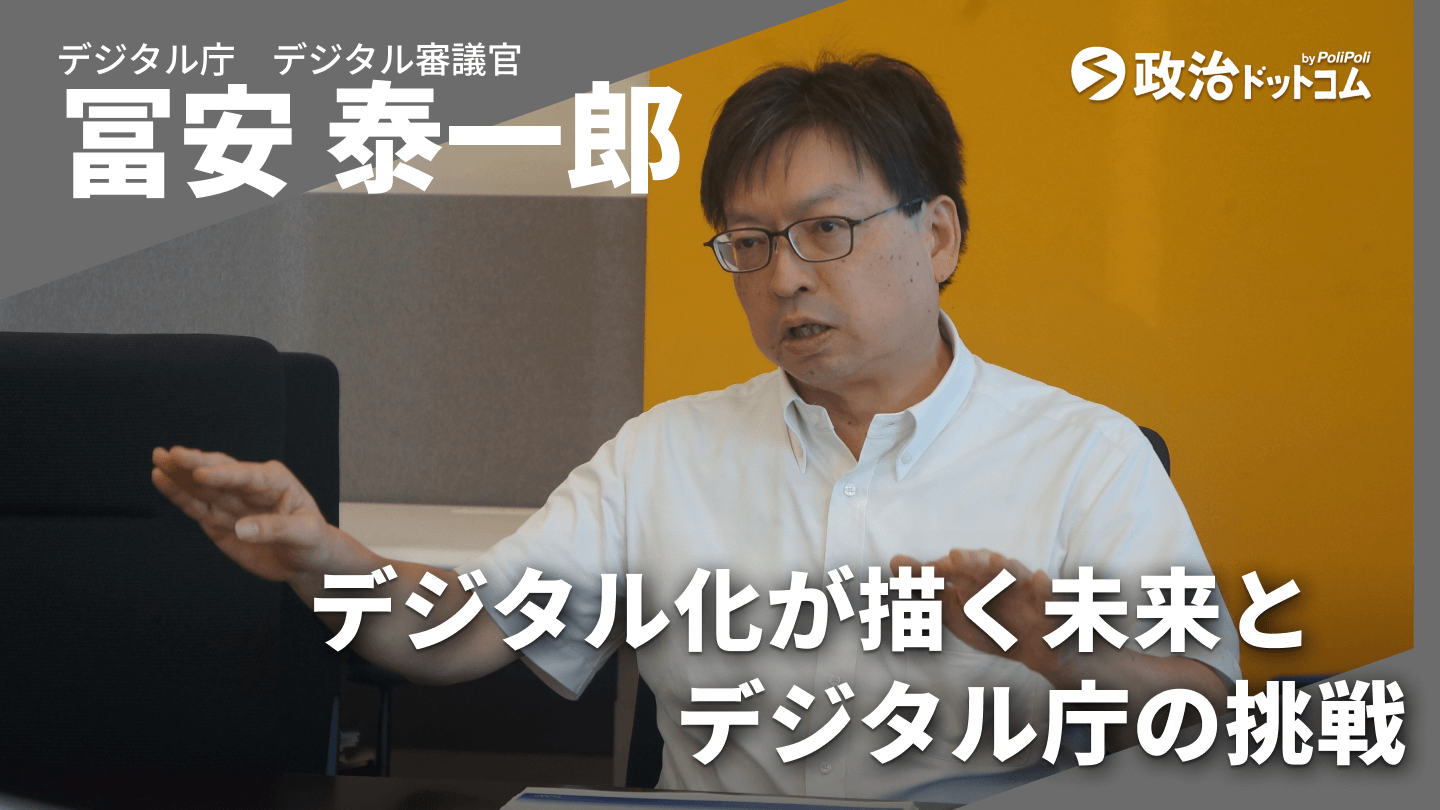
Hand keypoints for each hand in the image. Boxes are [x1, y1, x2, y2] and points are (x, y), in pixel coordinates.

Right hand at [151, 445, 336, 582]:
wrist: (305, 560)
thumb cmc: (312, 541)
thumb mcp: (304, 535)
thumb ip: (275, 529)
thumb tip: (242, 529)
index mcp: (275, 480)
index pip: (246, 475)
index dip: (223, 474)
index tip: (201, 474)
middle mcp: (249, 486)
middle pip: (219, 472)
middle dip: (196, 463)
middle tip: (171, 454)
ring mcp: (231, 502)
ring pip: (201, 486)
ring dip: (179, 473)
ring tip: (158, 458)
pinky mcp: (217, 520)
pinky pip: (195, 506)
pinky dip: (178, 494)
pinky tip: (161, 479)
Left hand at [891, 549, 1061, 679]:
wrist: (1040, 649)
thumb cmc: (993, 622)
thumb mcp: (955, 609)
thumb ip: (927, 585)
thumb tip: (894, 560)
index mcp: (976, 578)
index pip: (955, 568)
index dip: (940, 570)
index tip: (924, 571)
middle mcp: (1000, 578)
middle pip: (983, 567)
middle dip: (971, 562)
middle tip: (954, 558)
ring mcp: (1025, 590)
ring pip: (1015, 575)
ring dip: (1005, 569)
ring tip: (995, 561)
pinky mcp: (1048, 605)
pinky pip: (1047, 594)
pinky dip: (1043, 586)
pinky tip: (1038, 578)